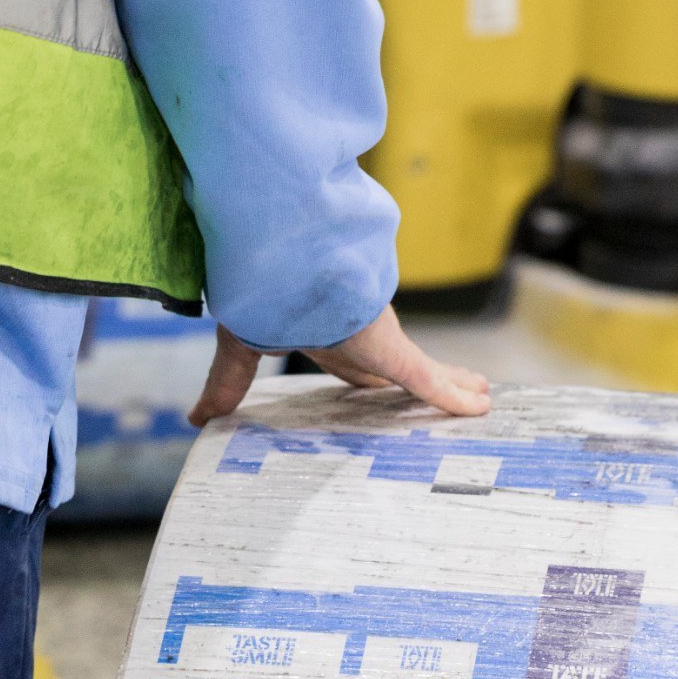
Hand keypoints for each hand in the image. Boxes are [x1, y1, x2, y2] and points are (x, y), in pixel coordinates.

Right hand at [188, 304, 491, 426]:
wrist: (275, 258)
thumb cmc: (254, 288)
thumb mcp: (237, 344)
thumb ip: (226, 383)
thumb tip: (196, 420)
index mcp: (318, 330)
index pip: (348, 361)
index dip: (364, 378)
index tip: (375, 390)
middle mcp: (353, 331)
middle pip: (394, 363)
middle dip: (417, 379)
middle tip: (446, 390)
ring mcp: (376, 334)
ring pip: (423, 370)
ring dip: (451, 382)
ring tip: (481, 394)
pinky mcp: (387, 344)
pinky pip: (427, 378)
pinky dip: (451, 395)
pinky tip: (479, 406)